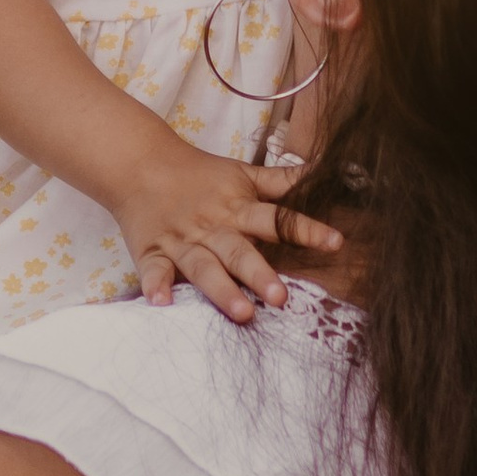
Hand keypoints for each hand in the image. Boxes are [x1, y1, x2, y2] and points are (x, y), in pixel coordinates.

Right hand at [111, 137, 340, 321]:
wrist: (140, 162)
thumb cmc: (200, 174)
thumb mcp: (243, 173)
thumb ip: (283, 180)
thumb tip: (326, 168)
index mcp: (238, 208)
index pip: (277, 220)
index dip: (306, 230)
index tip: (336, 242)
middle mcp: (213, 226)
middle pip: (239, 251)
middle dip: (260, 273)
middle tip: (281, 298)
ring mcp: (182, 241)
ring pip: (203, 267)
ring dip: (221, 289)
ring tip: (242, 313)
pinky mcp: (152, 251)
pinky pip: (154, 270)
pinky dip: (156, 285)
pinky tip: (162, 302)